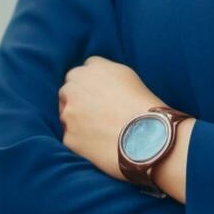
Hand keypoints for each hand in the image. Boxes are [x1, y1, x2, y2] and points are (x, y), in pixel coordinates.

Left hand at [59, 55, 168, 181]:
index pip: (81, 73)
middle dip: (77, 100)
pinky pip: (71, 137)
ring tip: (100, 130)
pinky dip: (81, 140)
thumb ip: (105, 72)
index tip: (98, 96)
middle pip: (68, 90)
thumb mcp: (127, 76)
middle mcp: (75, 87)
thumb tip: (93, 79)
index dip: (90, 85)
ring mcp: (69, 113)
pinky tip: (99, 144)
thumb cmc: (143, 106)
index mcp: (91, 69)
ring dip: (77, 120)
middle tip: (95, 113)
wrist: (148, 137)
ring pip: (65, 114)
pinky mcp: (68, 136)